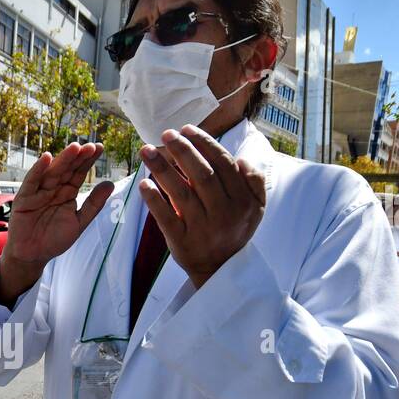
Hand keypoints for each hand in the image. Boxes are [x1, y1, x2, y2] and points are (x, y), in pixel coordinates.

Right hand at [0, 142, 113, 304]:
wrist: (33, 256)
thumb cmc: (54, 239)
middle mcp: (53, 189)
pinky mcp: (24, 198)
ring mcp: (38, 192)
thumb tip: (110, 184)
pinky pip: (32, 182)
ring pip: (52, 172)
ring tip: (74, 148)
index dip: (88, 161)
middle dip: (78, 158)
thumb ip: (93, 204)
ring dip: (62, 160)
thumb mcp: (79, 222)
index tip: (99, 148)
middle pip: (67, 169)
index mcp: (66, 193)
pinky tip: (47, 158)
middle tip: (90, 146)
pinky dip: (38, 170)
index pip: (79, 173)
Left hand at [139, 125, 265, 288]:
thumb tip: (240, 160)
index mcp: (242, 201)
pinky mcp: (182, 243)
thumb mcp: (255, 208)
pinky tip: (144, 183)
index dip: (204, 143)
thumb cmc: (234, 230)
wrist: (220, 269)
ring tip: (147, 151)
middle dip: (182, 150)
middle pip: (201, 175)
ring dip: (162, 169)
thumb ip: (253, 182)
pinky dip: (154, 199)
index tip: (187, 129)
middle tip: (166, 134)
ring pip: (181, 193)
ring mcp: (202, 229)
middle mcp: (224, 214)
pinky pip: (165, 217)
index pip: (222, 164)